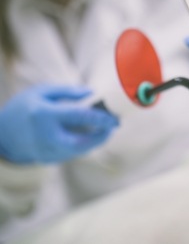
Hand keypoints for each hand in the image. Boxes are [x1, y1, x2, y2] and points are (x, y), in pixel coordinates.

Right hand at [0, 85, 118, 164]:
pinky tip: (91, 135)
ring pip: (81, 150)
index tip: (114, 117)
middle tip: (114, 126)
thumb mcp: (42, 92)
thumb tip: (93, 95)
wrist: (3, 134)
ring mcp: (47, 151)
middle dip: (102, 135)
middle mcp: (47, 136)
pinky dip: (85, 145)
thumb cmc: (23, 107)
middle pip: (83, 142)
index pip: (79, 116)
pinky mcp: (49, 160)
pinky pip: (73, 153)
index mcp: (44, 115)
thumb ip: (68, 92)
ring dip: (96, 141)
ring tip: (105, 129)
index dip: (101, 117)